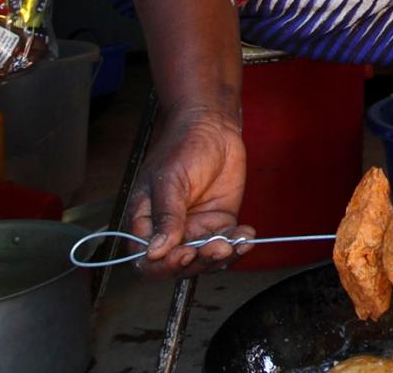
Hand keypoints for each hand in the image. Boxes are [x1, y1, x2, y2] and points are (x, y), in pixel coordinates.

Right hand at [126, 109, 250, 277]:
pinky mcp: (219, 224)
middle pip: (179, 266)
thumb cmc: (182, 146)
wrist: (213, 127)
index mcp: (146, 222)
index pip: (146, 260)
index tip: (184, 254)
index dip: (163, 266)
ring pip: (205, 260)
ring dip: (220, 257)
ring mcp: (195, 229)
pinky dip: (238, 245)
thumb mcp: (169, 180)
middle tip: (218, 247)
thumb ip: (165, 216)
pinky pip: (227, 244)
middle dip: (199, 262)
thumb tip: (155, 251)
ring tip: (234, 243)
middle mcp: (170, 231)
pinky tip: (247, 236)